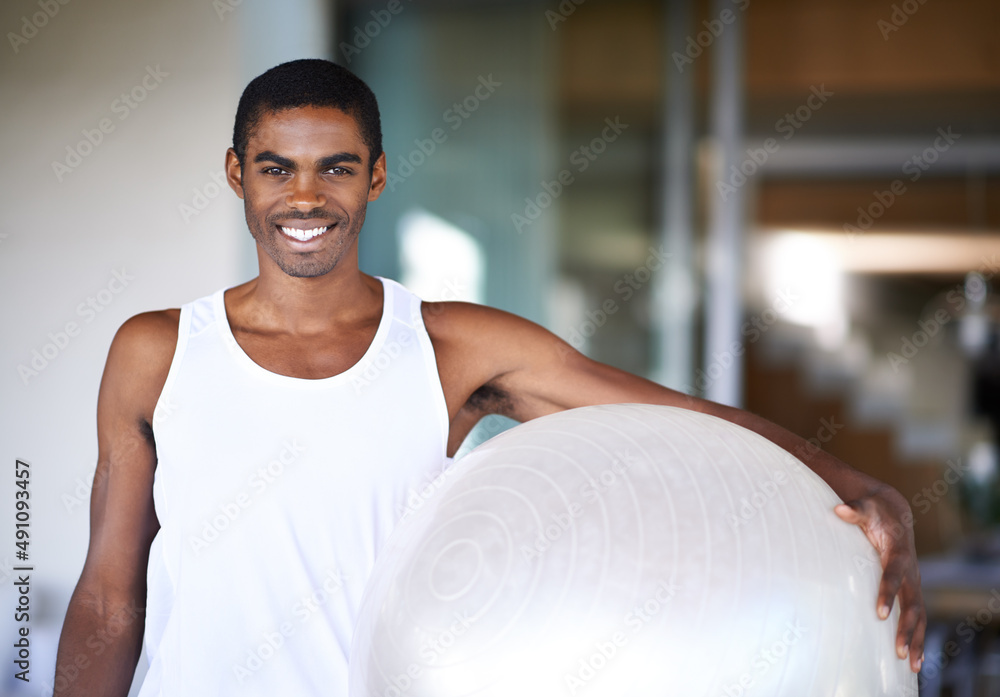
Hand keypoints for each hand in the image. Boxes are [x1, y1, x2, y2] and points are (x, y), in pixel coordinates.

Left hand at [835, 486, 924, 672]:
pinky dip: (917, 636)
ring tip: (910, 663)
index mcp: (898, 552)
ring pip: (919, 615)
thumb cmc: (874, 511)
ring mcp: (913, 582)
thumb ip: (854, 509)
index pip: (894, 575)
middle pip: (912, 603)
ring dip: (915, 639)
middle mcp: (910, 571)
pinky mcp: (910, 589)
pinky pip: (917, 616)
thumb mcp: (865, 507)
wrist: (894, 513)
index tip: (880, 613)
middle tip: (898, 650)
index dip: (888, 593)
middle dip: (906, 627)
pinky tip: (913, 659)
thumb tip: (840, 509)